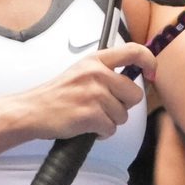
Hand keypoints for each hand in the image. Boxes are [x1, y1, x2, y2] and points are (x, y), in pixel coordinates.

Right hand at [22, 44, 155, 140]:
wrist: (33, 111)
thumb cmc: (57, 94)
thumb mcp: (81, 72)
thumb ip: (105, 71)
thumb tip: (134, 78)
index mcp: (95, 60)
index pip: (133, 51)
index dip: (149, 61)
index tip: (151, 73)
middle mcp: (96, 74)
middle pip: (134, 94)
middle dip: (123, 105)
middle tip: (104, 107)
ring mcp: (93, 94)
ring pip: (123, 115)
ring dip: (109, 121)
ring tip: (90, 116)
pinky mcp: (90, 114)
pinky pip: (111, 129)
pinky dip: (101, 133)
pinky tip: (87, 127)